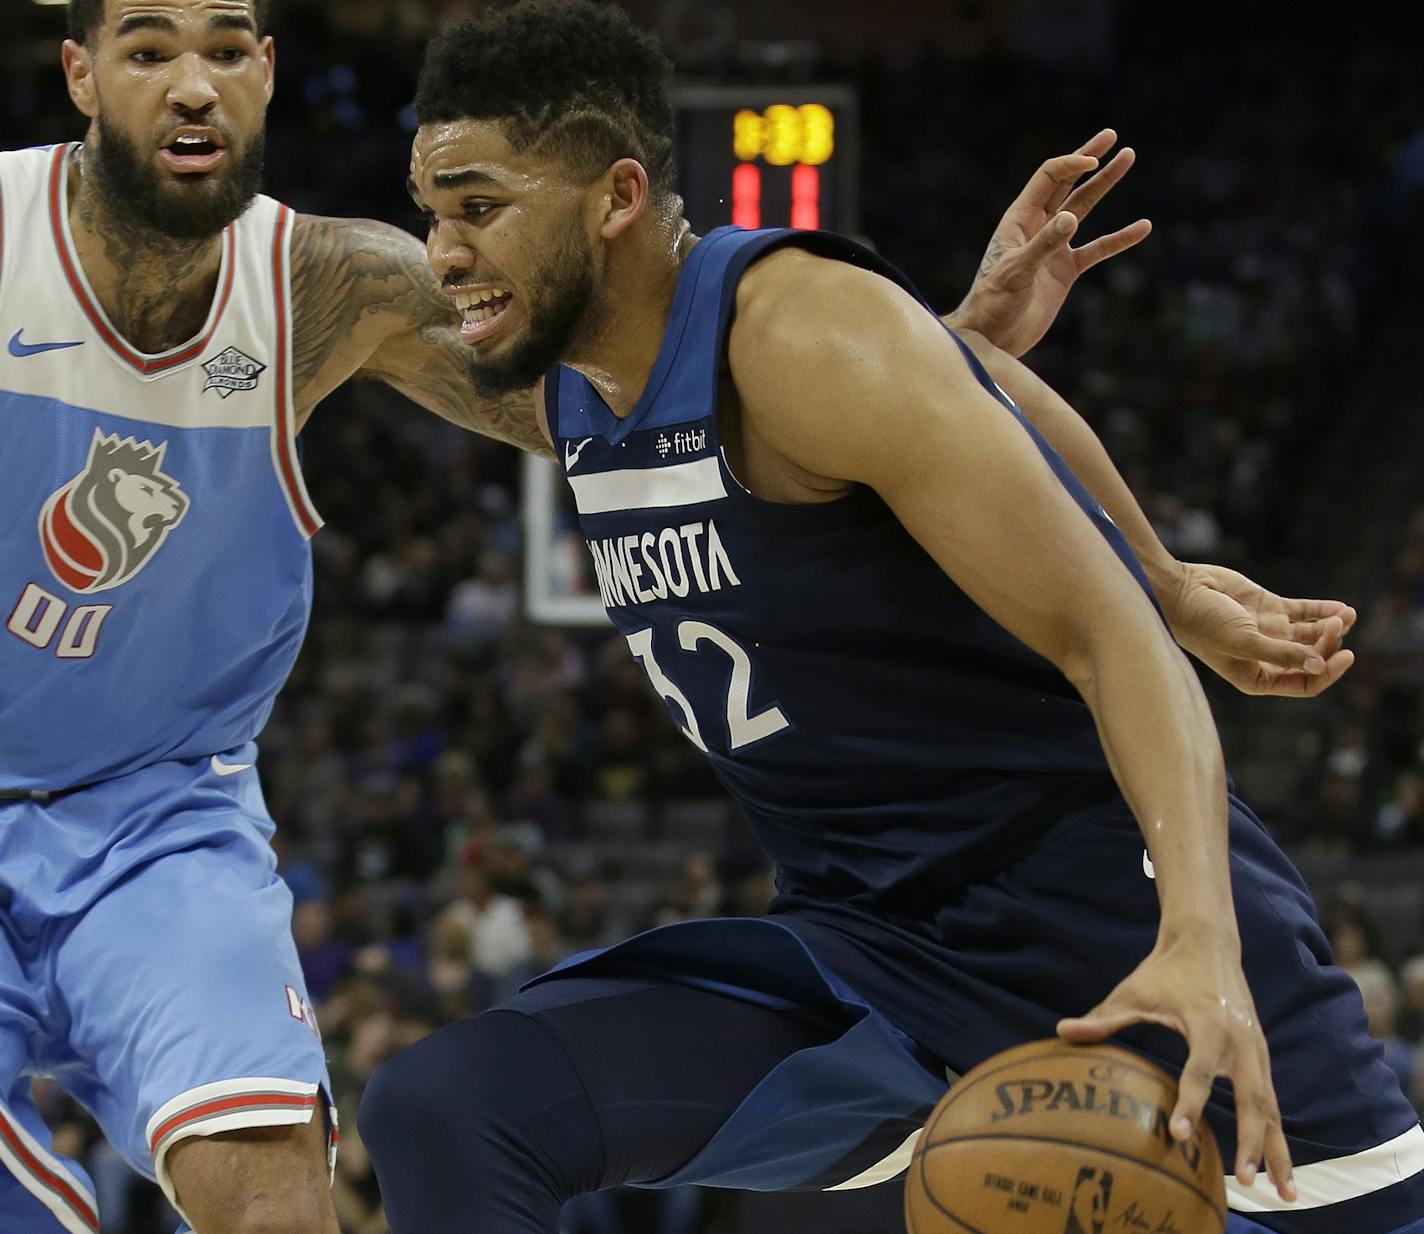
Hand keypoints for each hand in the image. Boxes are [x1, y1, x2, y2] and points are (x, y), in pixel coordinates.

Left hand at [948, 129, 1151, 357]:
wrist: (992, 338)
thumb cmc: (993, 304)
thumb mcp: (1016, 272)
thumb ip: (1043, 245)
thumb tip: (1071, 218)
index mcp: (1019, 220)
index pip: (1049, 178)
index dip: (1071, 164)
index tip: (1094, 161)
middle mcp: (1037, 227)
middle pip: (1067, 183)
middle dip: (1089, 159)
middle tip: (1112, 136)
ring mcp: (1053, 247)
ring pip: (1084, 208)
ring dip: (1105, 184)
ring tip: (1129, 157)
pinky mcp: (1065, 271)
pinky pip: (1097, 249)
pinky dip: (1119, 239)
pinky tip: (1142, 227)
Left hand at [1057, 931, 1296, 1202]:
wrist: (1209, 942)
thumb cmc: (1166, 970)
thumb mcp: (1134, 991)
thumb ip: (1104, 1017)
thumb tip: (1061, 1031)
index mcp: (1210, 1024)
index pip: (1199, 1071)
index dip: (1189, 1103)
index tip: (1179, 1135)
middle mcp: (1241, 1040)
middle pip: (1252, 1098)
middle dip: (1250, 1140)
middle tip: (1244, 1179)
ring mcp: (1256, 1049)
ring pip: (1270, 1106)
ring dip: (1277, 1149)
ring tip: (1284, 1194)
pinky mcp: (1261, 1055)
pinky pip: (1271, 1100)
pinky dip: (1276, 1134)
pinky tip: (1279, 1170)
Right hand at [1164, 561, 1356, 696]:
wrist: (1180, 591)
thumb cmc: (1203, 623)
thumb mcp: (1243, 642)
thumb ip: (1282, 654)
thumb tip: (1319, 666)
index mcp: (1255, 677)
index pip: (1302, 683)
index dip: (1327, 672)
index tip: (1346, 655)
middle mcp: (1265, 657)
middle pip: (1311, 657)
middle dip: (1329, 644)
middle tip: (1337, 625)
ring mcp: (1269, 631)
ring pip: (1311, 634)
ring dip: (1331, 626)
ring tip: (1347, 614)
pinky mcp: (1269, 608)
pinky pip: (1304, 612)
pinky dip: (1323, 610)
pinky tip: (1342, 608)